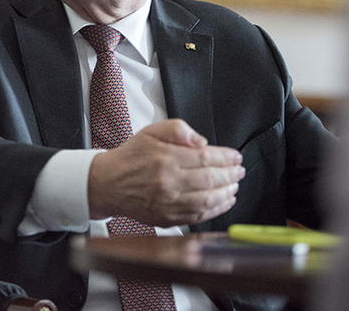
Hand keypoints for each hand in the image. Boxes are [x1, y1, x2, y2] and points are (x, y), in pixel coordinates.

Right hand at [87, 119, 244, 226]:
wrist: (108, 183)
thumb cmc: (131, 157)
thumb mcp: (151, 132)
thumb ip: (178, 130)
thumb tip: (202, 142)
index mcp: (165, 158)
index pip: (205, 157)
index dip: (226, 157)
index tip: (235, 157)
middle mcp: (167, 182)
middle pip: (210, 179)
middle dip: (230, 175)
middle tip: (239, 171)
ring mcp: (167, 203)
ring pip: (207, 200)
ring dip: (226, 193)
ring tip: (234, 185)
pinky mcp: (166, 218)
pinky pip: (198, 216)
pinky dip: (216, 210)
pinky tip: (224, 201)